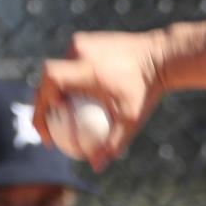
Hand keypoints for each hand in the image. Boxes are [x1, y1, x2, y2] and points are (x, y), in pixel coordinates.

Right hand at [34, 29, 167, 171]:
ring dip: (57, 89)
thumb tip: (96, 166)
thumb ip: (113, 143)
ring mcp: (83, 41)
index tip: (47, 128)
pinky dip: (72, 78)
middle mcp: (80, 50)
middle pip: (49, 78)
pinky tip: (78, 97)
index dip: (41, 104)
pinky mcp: (88, 38)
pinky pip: (73, 62)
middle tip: (50, 125)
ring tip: (62, 113)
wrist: (164, 56)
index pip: (50, 82)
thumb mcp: (132, 119)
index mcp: (86, 68)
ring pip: (60, 69)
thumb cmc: (148, 89)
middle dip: (44, 102)